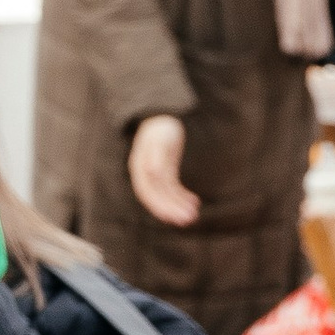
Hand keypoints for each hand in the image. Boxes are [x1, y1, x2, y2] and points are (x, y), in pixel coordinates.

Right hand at [128, 113, 199, 227]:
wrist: (161, 115)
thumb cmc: (160, 126)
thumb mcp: (160, 140)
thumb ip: (156, 156)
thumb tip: (152, 172)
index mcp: (140, 168)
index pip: (148, 193)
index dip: (160, 206)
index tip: (173, 217)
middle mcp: (145, 174)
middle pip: (157, 197)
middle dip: (172, 210)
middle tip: (188, 220)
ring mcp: (155, 173)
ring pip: (166, 195)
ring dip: (178, 205)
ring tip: (193, 215)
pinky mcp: (166, 171)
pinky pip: (172, 188)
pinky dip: (182, 196)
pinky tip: (194, 201)